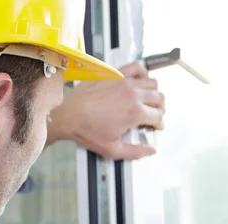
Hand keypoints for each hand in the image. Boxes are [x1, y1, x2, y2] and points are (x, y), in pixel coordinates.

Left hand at [47, 61, 165, 159]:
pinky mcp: (115, 75)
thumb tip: (151, 151)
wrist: (67, 115)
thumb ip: (135, 152)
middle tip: (154, 115)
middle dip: (160, 109)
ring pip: (152, 83)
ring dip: (154, 92)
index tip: (155, 126)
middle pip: (159, 98)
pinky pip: (136, 67)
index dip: (159, 124)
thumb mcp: (112, 149)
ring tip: (148, 100)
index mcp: (135, 113)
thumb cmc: (85, 130)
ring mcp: (124, 82)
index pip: (158, 116)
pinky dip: (143, 72)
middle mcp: (133, 95)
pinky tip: (140, 80)